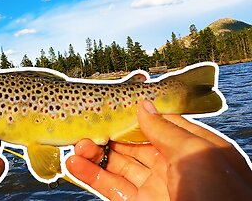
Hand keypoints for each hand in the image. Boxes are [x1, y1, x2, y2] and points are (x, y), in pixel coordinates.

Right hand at [66, 100, 251, 200]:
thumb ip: (166, 129)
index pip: (155, 123)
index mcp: (191, 148)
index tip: (107, 106)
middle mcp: (171, 166)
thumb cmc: (222, 195)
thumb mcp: (197, 154)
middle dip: (108, 134)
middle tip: (85, 127)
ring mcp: (153, 188)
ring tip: (76, 146)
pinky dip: (91, 176)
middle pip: (131, 143)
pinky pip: (110, 188)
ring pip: (117, 166)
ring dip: (94, 154)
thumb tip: (143, 105)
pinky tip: (74, 165)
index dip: (130, 114)